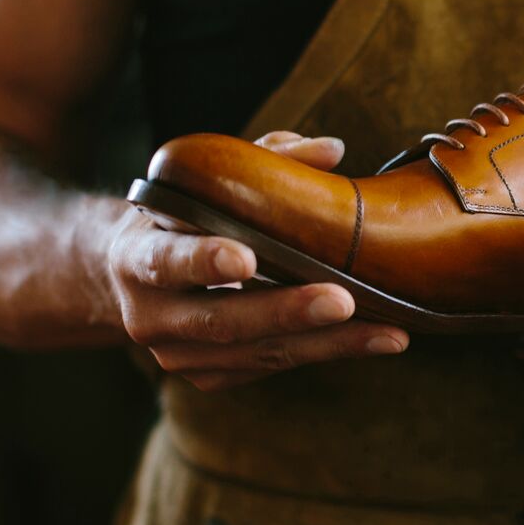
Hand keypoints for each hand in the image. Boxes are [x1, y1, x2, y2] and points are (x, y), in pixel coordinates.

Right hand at [105, 132, 408, 390]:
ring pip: (256, 353)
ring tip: (386, 332)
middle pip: (221, 320)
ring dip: (326, 344)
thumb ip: (266, 160)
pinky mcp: (208, 375)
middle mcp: (150, 315)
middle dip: (285, 311)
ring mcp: (177, 354)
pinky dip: (325, 352)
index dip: (203, 261)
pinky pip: (270, 367)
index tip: (246, 259)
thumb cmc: (186, 216)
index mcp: (137, 257)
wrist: (141, 276)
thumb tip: (332, 149)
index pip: (166, 261)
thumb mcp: (206, 183)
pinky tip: (374, 339)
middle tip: (342, 301)